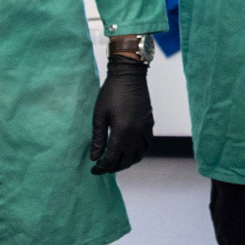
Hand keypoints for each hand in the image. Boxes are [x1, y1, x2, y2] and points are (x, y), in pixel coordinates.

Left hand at [89, 55, 152, 174]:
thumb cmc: (111, 92)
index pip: (112, 158)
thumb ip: (98, 138)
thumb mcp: (99, 115)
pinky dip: (138, 152)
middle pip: (127, 160)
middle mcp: (136, 134)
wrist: (129, 75)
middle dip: (114, 167)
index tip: (94, 169)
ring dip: (127, 161)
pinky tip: (129, 150)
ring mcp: (145, 129)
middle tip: (103, 168)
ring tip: (116, 161)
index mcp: (121, 131)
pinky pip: (146, 145)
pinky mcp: (149, 124)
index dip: (102, 167)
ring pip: (138, 155)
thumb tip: (94, 157)